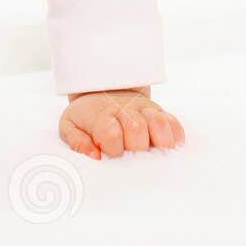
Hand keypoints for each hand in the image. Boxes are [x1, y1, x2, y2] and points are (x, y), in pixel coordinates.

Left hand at [59, 87, 183, 159]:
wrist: (103, 89)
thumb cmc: (87, 116)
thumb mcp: (70, 125)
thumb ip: (76, 141)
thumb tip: (95, 156)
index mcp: (101, 116)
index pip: (111, 134)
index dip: (114, 149)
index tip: (112, 155)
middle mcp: (125, 111)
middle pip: (137, 128)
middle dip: (136, 148)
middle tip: (133, 156)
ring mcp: (144, 110)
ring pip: (159, 123)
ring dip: (159, 143)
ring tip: (154, 154)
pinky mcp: (159, 112)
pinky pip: (174, 123)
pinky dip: (175, 137)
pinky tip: (167, 147)